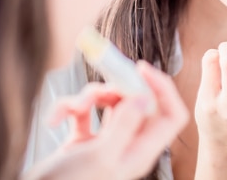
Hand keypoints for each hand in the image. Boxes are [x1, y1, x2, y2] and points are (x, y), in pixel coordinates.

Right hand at [24, 61, 188, 179]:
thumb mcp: (100, 156)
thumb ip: (125, 125)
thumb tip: (145, 98)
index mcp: (141, 152)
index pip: (172, 116)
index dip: (163, 89)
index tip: (142, 69)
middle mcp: (128, 144)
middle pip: (138, 101)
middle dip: (119, 85)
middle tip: (107, 69)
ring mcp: (106, 141)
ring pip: (110, 101)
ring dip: (90, 96)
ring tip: (73, 107)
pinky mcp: (84, 140)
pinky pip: (84, 111)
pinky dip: (68, 108)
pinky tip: (54, 119)